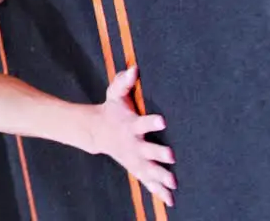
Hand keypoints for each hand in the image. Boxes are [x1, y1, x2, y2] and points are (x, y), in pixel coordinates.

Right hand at [92, 66, 176, 207]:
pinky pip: (147, 181)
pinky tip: (170, 200)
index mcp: (131, 124)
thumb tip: (135, 69)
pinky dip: (158, 191)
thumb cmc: (112, 110)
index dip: (152, 122)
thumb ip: (124, 82)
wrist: (96, 132)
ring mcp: (134, 157)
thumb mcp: (114, 94)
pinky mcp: (136, 167)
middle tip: (171, 156)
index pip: (143, 122)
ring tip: (173, 182)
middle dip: (159, 154)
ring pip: (149, 169)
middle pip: (147, 149)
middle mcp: (133, 143)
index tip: (162, 121)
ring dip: (160, 176)